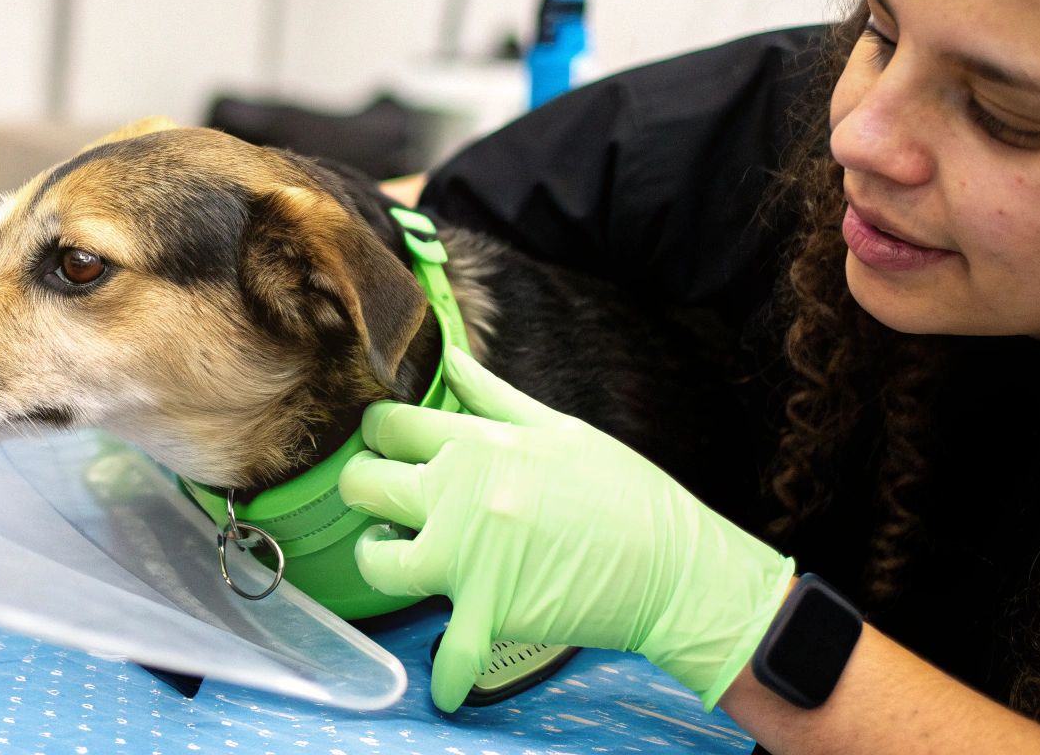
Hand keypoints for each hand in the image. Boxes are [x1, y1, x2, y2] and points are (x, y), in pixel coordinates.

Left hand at [338, 346, 794, 712]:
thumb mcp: (561, 430)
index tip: (384, 442)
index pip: (389, 425)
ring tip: (398, 554)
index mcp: (481, 445)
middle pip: (363, 483)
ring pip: (376, 561)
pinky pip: (445, 655)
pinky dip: (442, 676)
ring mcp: (470, 559)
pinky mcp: (488, 614)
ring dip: (377, 559)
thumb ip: (493, 397)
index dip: (377, 432)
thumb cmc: (626, 495)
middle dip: (362, 486)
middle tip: (382, 496)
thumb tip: (451, 357)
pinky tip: (443, 683)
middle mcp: (462, 497)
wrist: (677, 569)